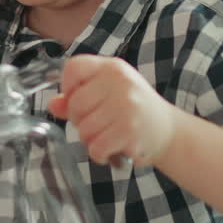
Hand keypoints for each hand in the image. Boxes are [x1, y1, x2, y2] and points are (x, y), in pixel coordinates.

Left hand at [47, 54, 177, 167]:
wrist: (169, 131)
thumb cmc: (133, 110)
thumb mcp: (108, 94)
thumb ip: (77, 96)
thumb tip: (53, 104)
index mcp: (112, 67)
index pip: (73, 67)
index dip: (68, 87)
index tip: (77, 99)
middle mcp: (120, 82)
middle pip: (74, 103)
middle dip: (78, 120)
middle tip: (95, 124)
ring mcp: (126, 106)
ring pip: (83, 129)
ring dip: (89, 140)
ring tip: (106, 136)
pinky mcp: (130, 131)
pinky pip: (96, 147)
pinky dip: (98, 154)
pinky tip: (110, 150)